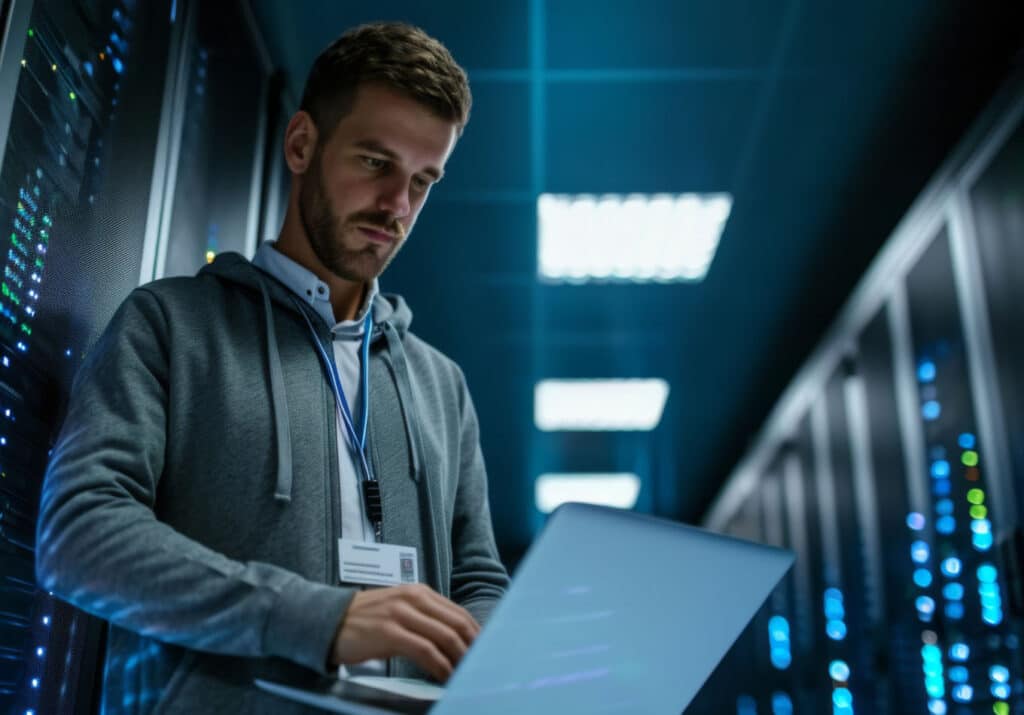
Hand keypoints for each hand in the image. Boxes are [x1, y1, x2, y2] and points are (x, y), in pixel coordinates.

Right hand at [330, 583, 480, 681]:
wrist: (327, 620)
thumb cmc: (365, 621)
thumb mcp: (399, 611)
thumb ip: (424, 619)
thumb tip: (454, 640)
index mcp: (419, 592)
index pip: (459, 613)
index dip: (475, 635)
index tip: (484, 653)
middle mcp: (413, 598)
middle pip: (457, 624)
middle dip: (473, 648)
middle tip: (480, 666)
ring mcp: (401, 614)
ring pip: (445, 636)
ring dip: (460, 659)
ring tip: (466, 675)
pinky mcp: (390, 632)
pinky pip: (425, 650)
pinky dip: (440, 665)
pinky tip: (445, 676)